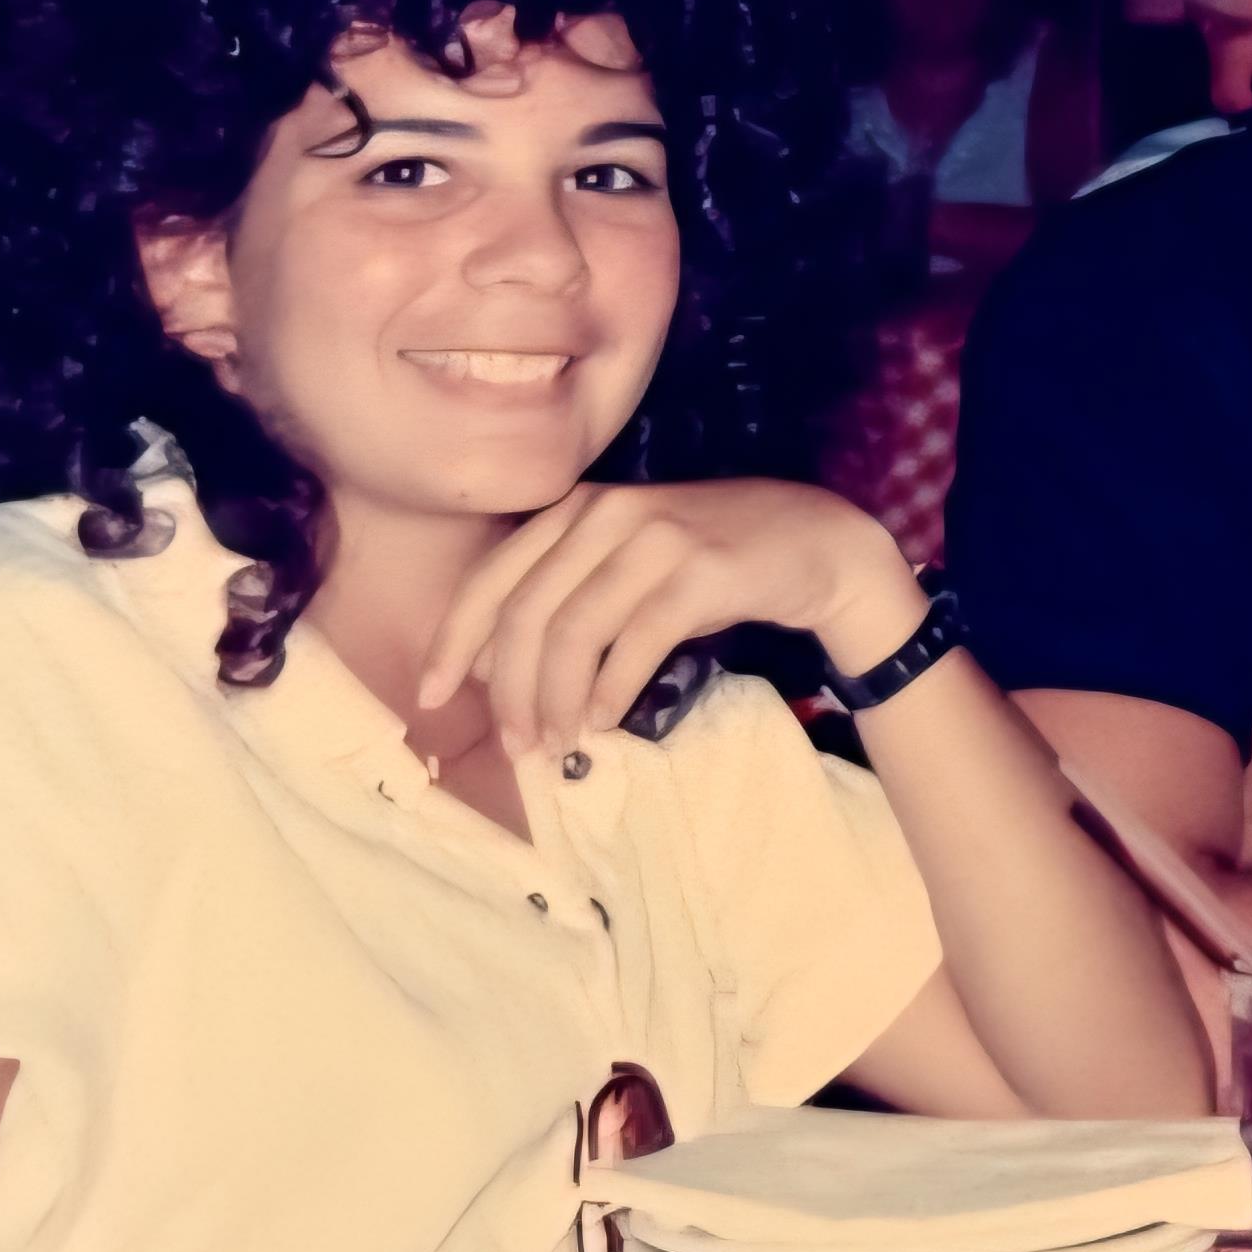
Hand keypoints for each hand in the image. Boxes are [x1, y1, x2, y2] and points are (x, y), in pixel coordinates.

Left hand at [418, 482, 916, 754]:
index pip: (493, 577)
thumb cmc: (713, 559)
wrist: (817, 542)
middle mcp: (610, 512)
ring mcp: (656, 538)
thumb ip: (566, 593)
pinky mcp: (700, 571)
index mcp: (579, 507)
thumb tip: (493, 667)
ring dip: (557, 700)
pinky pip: (634, 643)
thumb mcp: (628, 560)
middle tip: (513, 744)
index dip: (454, 640)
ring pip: (573, 632)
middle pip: (527, 612)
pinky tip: (606, 722)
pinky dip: (610, 691)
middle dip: (509, 689)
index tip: (433, 696)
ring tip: (558, 744)